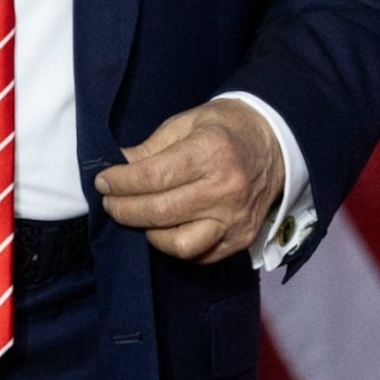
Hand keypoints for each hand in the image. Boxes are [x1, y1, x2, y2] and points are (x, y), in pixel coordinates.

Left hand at [94, 98, 283, 264]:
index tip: (103, 181)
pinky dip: (176, 247)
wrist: (277, 142)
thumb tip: (117, 166)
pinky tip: (165, 229)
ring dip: (149, 234)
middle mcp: (225, 189)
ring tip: (139, 217)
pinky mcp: (241, 239)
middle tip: (110, 203)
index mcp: (211, 152)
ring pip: (179, 244)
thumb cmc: (226, 128)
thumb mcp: (187, 122)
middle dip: (124, 210)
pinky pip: (200, 256)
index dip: (121, 182)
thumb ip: (151, 147)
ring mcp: (235, 219)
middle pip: (161, 212)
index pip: (153, 177)